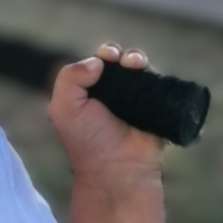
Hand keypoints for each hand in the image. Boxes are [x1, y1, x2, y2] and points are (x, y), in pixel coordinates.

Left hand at [48, 43, 164, 180]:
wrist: (117, 168)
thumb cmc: (87, 141)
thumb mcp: (63, 109)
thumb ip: (69, 78)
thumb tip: (97, 61)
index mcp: (86, 92)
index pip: (95, 63)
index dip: (102, 55)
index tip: (106, 57)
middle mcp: (110, 94)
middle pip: (119, 62)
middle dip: (121, 54)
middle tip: (122, 60)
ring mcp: (134, 100)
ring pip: (139, 69)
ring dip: (138, 59)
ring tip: (136, 64)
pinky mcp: (154, 107)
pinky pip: (158, 84)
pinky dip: (155, 74)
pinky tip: (150, 73)